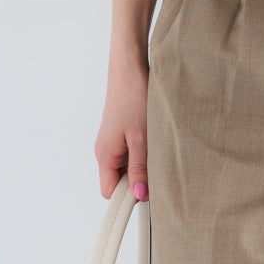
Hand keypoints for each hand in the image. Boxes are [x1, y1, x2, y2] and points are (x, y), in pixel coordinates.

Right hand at [96, 52, 150, 200]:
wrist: (130, 66)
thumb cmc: (133, 97)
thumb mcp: (141, 137)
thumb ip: (139, 168)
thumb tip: (138, 197)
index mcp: (105, 155)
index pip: (110, 192)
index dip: (127, 198)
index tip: (148, 195)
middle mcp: (105, 150)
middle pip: (119, 181)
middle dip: (138, 181)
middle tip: (157, 170)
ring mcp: (113, 140)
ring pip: (127, 166)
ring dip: (143, 165)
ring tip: (157, 151)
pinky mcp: (121, 131)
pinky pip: (130, 152)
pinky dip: (143, 152)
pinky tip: (154, 141)